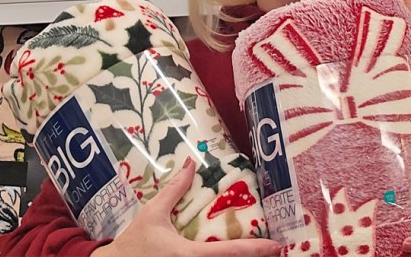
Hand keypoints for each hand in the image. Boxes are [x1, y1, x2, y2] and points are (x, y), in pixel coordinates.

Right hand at [91, 158, 281, 256]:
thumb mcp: (153, 214)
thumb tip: (191, 164)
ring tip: (261, 253)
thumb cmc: (133, 243)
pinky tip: (236, 256)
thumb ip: (175, 190)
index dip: (256, 249)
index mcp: (188, 255)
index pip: (230, 252)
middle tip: (275, 248)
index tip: (277, 245)